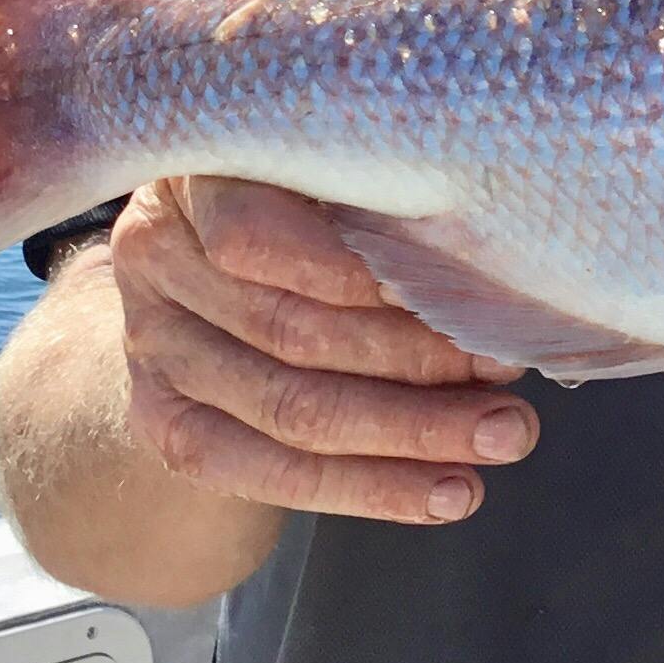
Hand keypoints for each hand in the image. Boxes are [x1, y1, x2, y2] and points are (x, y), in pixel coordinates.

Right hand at [107, 176, 534, 525]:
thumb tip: (496, 267)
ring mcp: (151, 345)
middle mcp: (156, 256)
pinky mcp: (165, 422)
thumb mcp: (329, 171)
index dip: (366, 275)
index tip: (466, 293)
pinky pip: (268, 473)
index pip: (262, 236)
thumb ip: (382, 202)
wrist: (208, 279)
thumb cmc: (305, 203)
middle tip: (512, 375)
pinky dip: (371, 487)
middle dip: (418, 361)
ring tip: (504, 438)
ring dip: (411, 433)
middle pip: (291, 330)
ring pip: (289, 409)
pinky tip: (448, 492)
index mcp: (197, 172)